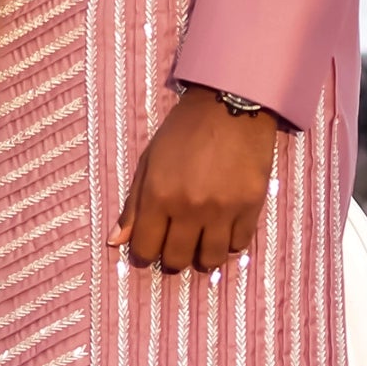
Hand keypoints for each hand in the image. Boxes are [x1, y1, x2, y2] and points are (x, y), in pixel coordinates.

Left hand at [117, 86, 282, 273]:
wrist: (229, 105)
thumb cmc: (184, 130)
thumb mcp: (150, 161)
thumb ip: (133, 205)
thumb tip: (115, 242)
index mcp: (158, 195)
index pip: (145, 249)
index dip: (145, 253)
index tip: (151, 247)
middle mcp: (189, 208)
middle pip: (177, 260)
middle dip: (173, 256)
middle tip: (178, 242)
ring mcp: (222, 210)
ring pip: (211, 259)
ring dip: (204, 255)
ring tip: (203, 239)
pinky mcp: (251, 206)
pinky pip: (239, 244)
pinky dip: (230, 241)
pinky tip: (225, 227)